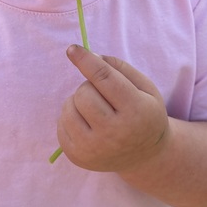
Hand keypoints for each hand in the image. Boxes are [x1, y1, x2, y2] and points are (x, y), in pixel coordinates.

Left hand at [57, 44, 168, 173]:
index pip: (104, 79)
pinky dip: (71, 117)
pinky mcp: (78, 157)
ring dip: (78, 101)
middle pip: (84, 93)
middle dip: (90, 86)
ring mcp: (94, 149)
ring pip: (69, 107)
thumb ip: (120, 68)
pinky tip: (87, 124)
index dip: (86, 61)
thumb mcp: (145, 88)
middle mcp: (114, 133)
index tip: (72, 49)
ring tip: (95, 110)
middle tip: (103, 96)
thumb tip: (91, 56)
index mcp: (135, 111)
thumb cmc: (144, 114)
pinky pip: (61, 123)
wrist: (145, 156)